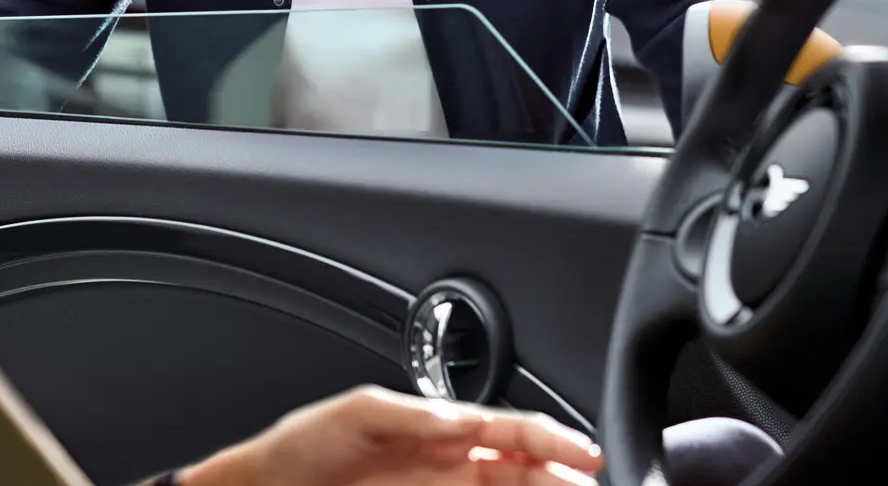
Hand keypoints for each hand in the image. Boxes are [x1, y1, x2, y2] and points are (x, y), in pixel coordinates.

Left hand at [177, 385, 603, 485]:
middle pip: (525, 467)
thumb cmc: (303, 446)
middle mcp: (449, 462)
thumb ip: (413, 412)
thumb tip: (463, 418)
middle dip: (564, 475)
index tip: (585, 456)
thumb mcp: (356, 413)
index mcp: (438, 426)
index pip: (511, 430)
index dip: (553, 440)